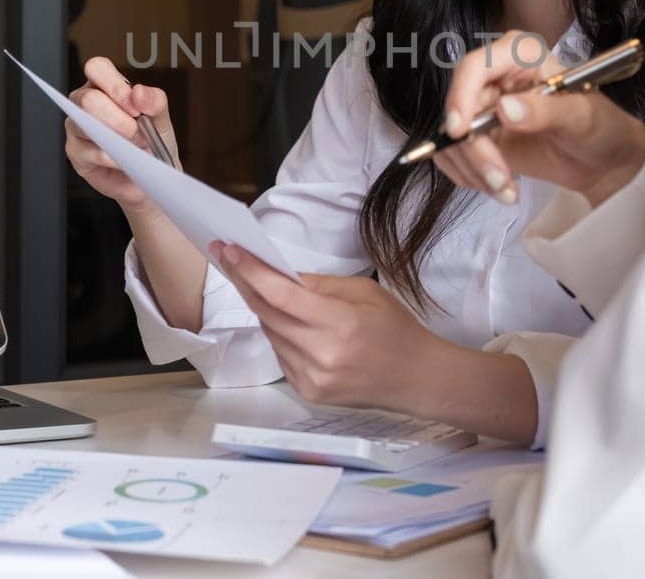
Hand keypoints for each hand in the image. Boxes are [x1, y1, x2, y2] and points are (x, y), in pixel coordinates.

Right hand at [64, 56, 180, 213]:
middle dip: (119, 119)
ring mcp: (76, 127)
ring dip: (118, 139)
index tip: (135, 107)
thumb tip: (138, 93)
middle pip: (88, 99)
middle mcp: (84, 102)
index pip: (97, 68)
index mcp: (104, 85)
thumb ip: (155, 101)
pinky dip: (115, 158)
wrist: (151, 174)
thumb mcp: (160, 117)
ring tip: (137, 147)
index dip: (116, 86)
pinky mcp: (75, 152)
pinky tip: (127, 160)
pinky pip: (90, 152)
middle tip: (139, 132)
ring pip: (86, 125)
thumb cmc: (152, 140)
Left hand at [212, 243, 440, 409]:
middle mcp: (321, 355)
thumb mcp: (364, 292)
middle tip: (230, 260)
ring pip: (270, 334)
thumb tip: (280, 275)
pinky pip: (280, 355)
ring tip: (262, 288)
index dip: (251, 271)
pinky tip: (289, 322)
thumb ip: (319, 285)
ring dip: (263, 309)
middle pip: (267, 313)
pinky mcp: (307, 392)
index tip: (229, 251)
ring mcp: (312, 378)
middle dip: (246, 283)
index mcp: (339, 324)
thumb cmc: (395, 329)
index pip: (281, 295)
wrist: (415, 378)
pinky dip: (278, 334)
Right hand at [436, 30, 644, 206]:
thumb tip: (505, 109)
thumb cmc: (600, 126)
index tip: (459, 132)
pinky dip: (470, 176)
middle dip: (475, 151)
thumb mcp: (582, 117)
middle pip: (460, 108)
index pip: (476, 67)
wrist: (602, 158)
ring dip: (474, 170)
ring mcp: (484, 107)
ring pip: (454, 137)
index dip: (461, 96)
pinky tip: (500, 188)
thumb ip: (546, 111)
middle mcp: (496, 76)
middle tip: (499, 180)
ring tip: (507, 190)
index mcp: (520, 55)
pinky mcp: (479, 136)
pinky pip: (454, 155)